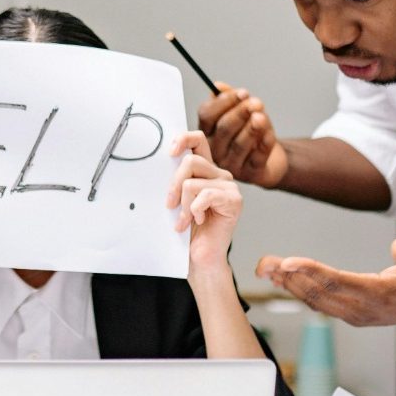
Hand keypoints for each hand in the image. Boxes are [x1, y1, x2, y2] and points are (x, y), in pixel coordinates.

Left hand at [166, 131, 240, 273]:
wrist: (201, 257)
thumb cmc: (189, 228)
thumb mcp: (177, 198)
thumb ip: (176, 178)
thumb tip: (161, 161)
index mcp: (206, 170)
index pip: (198, 140)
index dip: (183, 139)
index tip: (169, 153)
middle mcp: (219, 174)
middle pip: (190, 161)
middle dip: (174, 185)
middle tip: (169, 205)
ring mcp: (229, 187)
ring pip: (192, 182)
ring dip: (183, 204)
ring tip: (185, 219)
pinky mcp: (234, 201)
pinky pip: (204, 196)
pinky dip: (194, 210)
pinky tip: (198, 221)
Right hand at [197, 85, 287, 187]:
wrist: (269, 161)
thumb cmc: (250, 134)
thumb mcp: (241, 114)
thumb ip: (229, 99)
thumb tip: (218, 86)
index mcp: (206, 132)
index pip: (206, 115)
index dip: (223, 102)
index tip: (242, 93)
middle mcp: (214, 150)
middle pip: (223, 128)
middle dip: (240, 113)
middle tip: (255, 103)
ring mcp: (231, 164)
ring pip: (239, 144)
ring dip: (252, 127)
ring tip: (262, 116)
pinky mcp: (250, 174)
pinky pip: (257, 157)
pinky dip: (264, 143)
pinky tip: (269, 133)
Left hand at [255, 237, 395, 325]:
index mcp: (379, 295)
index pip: (338, 282)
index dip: (311, 272)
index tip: (287, 261)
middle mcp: (363, 309)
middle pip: (319, 292)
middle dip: (289, 277)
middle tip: (264, 262)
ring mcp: (356, 314)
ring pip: (316, 300)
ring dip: (289, 285)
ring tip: (266, 268)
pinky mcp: (353, 314)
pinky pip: (321, 303)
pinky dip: (300, 291)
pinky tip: (284, 279)